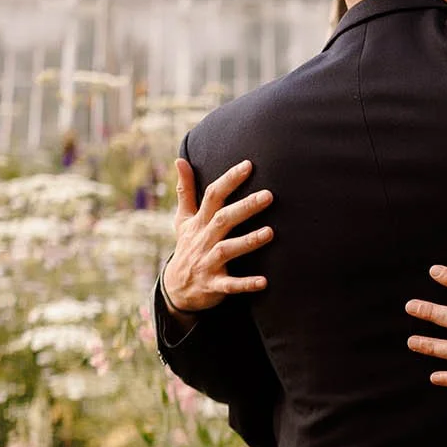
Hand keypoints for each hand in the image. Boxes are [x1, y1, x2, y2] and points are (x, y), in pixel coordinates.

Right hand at [161, 159, 274, 316]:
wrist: (176, 288)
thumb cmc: (188, 246)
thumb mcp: (183, 219)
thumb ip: (186, 191)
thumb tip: (180, 159)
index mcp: (198, 222)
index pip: (212, 196)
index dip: (229, 180)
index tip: (248, 165)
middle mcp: (203, 240)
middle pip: (223, 220)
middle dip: (244, 207)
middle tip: (269, 195)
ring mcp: (207, 262)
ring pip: (227, 250)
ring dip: (247, 242)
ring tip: (270, 232)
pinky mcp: (214, 285)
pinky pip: (230, 285)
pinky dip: (245, 284)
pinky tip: (264, 282)